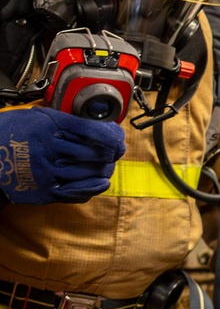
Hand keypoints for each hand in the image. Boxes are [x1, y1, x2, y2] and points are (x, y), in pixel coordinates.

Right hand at [0, 105, 124, 204]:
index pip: (89, 130)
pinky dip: (93, 187)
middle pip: (92, 153)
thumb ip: (65, 120)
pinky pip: (76, 192)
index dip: (110, 136)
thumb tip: (98, 126)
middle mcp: (48, 148)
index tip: (118, 138)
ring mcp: (47, 171)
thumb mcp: (36, 116)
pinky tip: (101, 182)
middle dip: (110, 153)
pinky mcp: (45, 190)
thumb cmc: (12, 132)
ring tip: (107, 165)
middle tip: (115, 152)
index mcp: (48, 125)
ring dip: (103, 169)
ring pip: (88, 173)